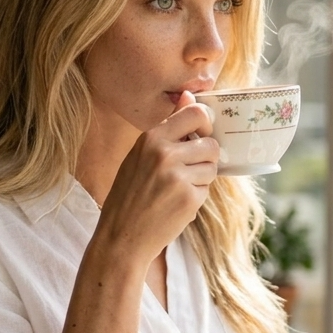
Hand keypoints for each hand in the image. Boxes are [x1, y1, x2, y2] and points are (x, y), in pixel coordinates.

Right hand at [95, 91, 219, 266]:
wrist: (121, 237)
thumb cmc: (129, 195)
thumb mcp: (139, 155)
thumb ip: (167, 129)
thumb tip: (189, 96)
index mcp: (151, 139)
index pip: (195, 113)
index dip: (206, 124)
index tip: (201, 136)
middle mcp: (165, 154)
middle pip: (211, 144)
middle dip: (206, 158)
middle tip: (188, 171)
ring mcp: (178, 177)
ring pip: (212, 168)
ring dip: (201, 179)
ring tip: (176, 190)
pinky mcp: (189, 199)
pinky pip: (206, 190)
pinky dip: (196, 197)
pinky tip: (175, 205)